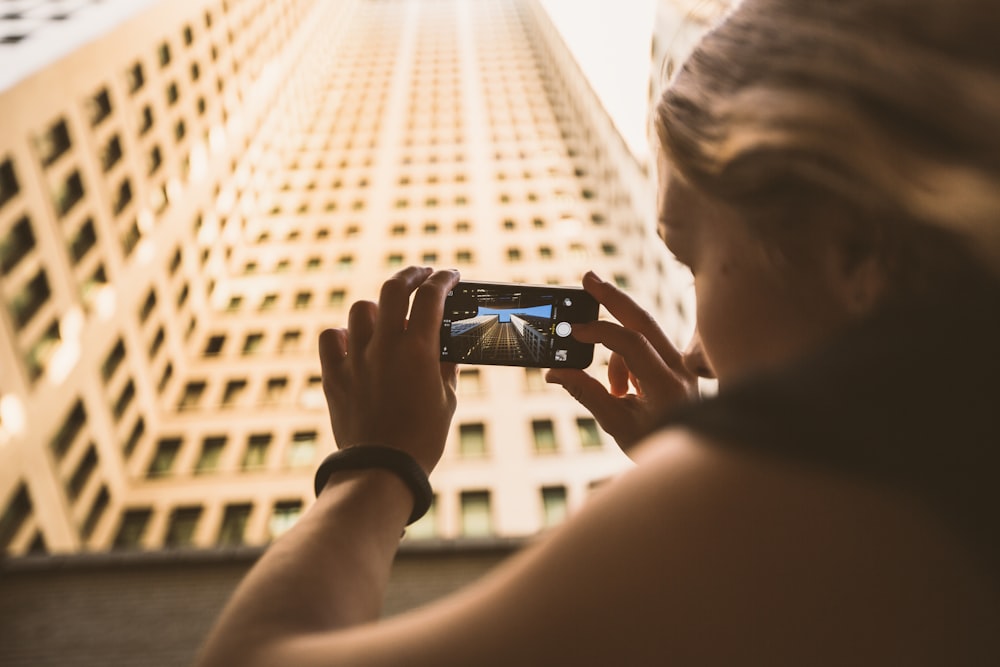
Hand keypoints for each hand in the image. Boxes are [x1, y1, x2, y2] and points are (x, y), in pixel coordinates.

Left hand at [318, 266, 460, 473]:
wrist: (382, 470)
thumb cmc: (422, 439)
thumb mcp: (447, 400)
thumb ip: (446, 366)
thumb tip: (446, 346)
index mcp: (419, 350)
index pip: (431, 296)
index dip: (443, 279)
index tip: (450, 276)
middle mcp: (385, 346)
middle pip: (394, 288)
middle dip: (411, 274)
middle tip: (421, 275)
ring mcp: (356, 358)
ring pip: (362, 309)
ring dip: (378, 307)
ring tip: (388, 316)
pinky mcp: (334, 375)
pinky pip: (331, 337)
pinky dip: (343, 334)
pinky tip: (354, 341)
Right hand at [545, 272, 697, 454]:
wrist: (690, 457)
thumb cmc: (655, 444)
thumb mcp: (617, 424)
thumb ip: (586, 393)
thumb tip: (554, 372)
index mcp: (668, 386)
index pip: (632, 344)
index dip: (600, 333)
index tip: (573, 332)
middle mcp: (680, 368)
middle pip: (644, 319)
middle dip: (613, 298)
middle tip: (588, 279)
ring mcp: (682, 363)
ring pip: (643, 332)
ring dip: (617, 351)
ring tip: (617, 392)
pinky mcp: (679, 363)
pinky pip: (647, 345)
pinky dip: (627, 357)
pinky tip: (627, 390)